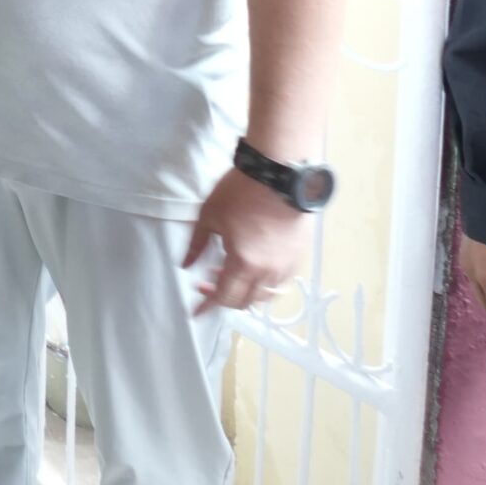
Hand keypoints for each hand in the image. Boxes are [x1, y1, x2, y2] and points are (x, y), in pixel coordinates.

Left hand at [185, 167, 309, 313]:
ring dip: (246, 291)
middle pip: (246, 300)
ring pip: (265, 294)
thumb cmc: (241, 192)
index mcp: (244, 264)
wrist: (280, 173)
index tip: (196, 311)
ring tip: (229, 272)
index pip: (224, 296)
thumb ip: (197, 245)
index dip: (208, 304)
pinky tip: (253, 266)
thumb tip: (186, 265)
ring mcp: (287, 265)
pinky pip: (281, 281)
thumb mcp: (209, 216)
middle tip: (207, 283)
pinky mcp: (299, 255)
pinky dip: (264, 282)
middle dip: (224, 298)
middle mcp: (268, 271)